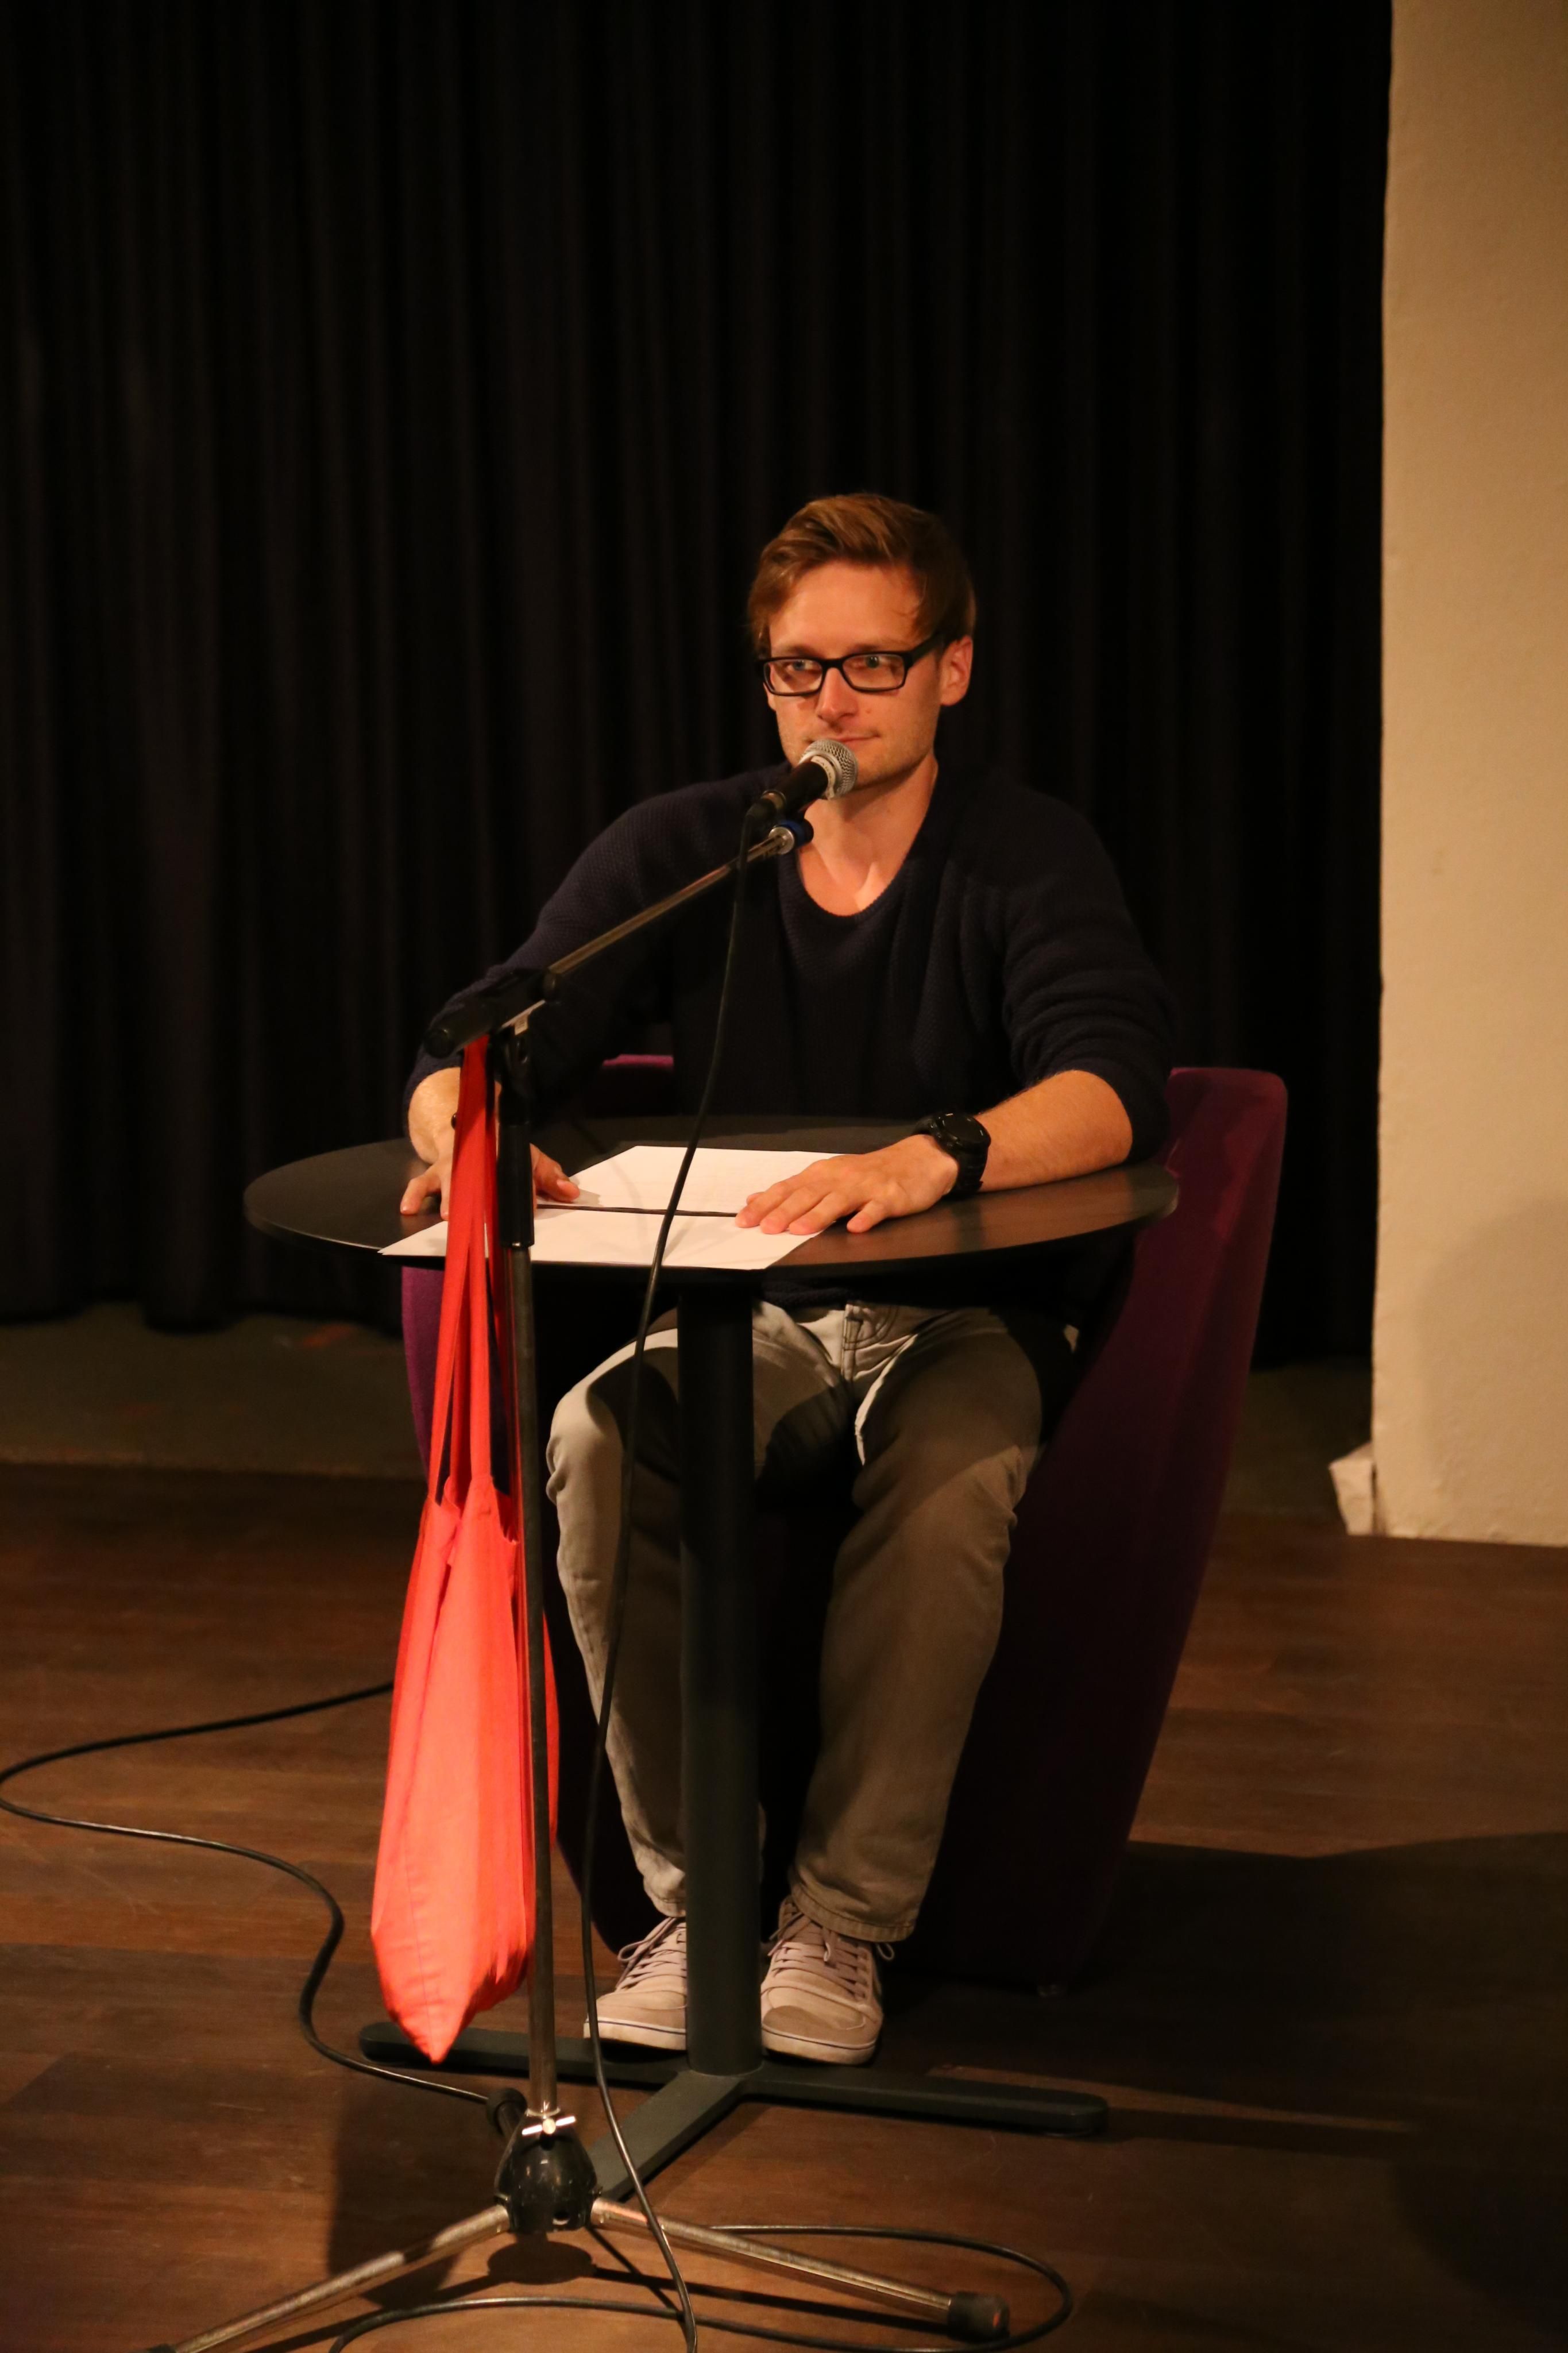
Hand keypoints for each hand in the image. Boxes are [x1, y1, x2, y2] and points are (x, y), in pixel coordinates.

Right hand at [399, 1143, 579, 1219]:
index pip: (516, 1169)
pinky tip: (407, 1209)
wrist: (467, 1130)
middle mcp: (475, 1158)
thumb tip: (571, 1192)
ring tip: (450, 1217)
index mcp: (503, 1150)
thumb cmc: (500, 1151)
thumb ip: (549, 1176)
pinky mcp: (433, 1173)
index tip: (531, 1206)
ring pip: (450, 1181)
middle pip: (481, 1178)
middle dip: (483, 1198)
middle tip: (485, 1217)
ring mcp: (452, 1166)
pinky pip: (420, 1183)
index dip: (525, 1188)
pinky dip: (413, 1195)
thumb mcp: (529, 1157)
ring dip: (451, 1199)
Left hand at [736, 1135, 956, 1235]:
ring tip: (800, 1230)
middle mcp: (840, 1178)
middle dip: (786, 1211)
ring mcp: (866, 1187)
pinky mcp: (890, 1198)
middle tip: (766, 1228)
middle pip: (809, 1195)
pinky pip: (877, 1209)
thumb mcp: (829, 1177)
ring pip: (838, 1201)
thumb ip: (795, 1190)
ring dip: (818, 1215)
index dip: (766, 1204)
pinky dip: (866, 1217)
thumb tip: (757, 1200)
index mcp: (823, 1174)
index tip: (744, 1220)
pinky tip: (856, 1228)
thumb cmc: (869, 1174)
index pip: (788, 1188)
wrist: (917, 1160)